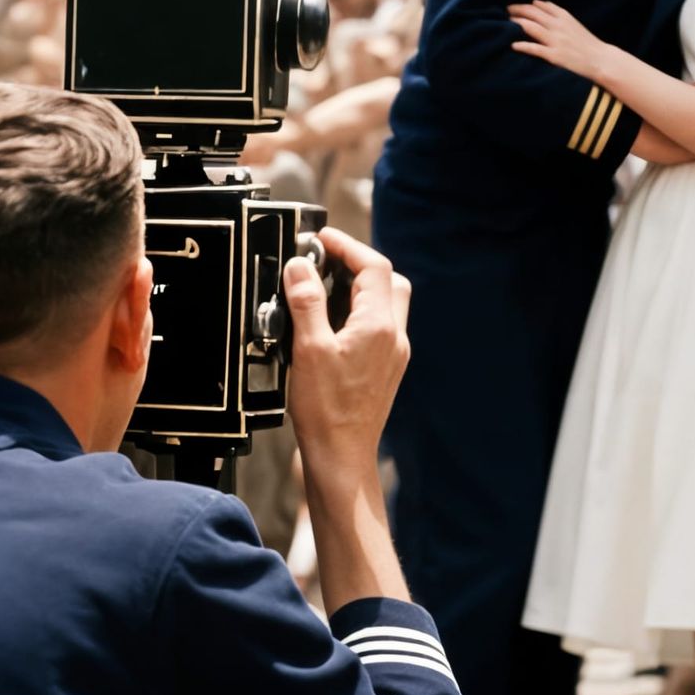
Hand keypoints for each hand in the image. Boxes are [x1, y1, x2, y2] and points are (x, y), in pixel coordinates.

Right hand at [283, 227, 410, 480]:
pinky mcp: (386, 368)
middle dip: (360, 263)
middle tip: (327, 260)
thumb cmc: (326, 410)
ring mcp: (394, 354)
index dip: (348, 246)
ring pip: (388, 303)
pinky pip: (380, 326)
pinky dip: (360, 312)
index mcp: (379, 327)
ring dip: (361, 288)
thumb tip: (300, 266)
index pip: (374, 267)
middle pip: (390, 281)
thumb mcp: (308, 349)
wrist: (342, 455)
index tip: (321, 239)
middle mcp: (394, 337)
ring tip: (325, 288)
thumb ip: (306, 302)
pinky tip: (332, 322)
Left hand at [508, 0, 607, 81]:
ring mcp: (556, 41)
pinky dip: (523, 46)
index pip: (540, 5)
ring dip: (515, 24)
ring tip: (504, 24)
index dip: (524, 4)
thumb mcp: (573, 23)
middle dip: (516, 11)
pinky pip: (535, 49)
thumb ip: (556, 13)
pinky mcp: (555, 56)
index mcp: (564, 17)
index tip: (513, 6)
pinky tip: (512, 45)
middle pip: (532, 13)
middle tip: (503, 12)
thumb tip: (537, 2)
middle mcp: (559, 26)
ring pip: (531, 27)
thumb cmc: (587, 44)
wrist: (602, 60)